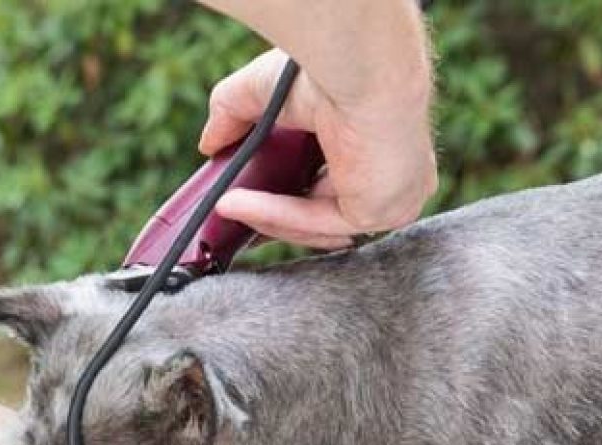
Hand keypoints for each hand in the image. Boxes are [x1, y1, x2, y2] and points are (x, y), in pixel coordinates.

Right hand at [199, 47, 436, 248]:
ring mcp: (392, 198)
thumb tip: (208, 144)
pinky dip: (272, 215)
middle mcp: (393, 176)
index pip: (332, 187)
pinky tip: (234, 204)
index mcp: (379, 146)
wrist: (360, 65)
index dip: (288, 200)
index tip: (250, 202)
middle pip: (324, 213)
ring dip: (265, 219)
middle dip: (275, 219)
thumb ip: (235, 114)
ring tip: (223, 205)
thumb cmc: (330, 64)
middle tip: (234, 213)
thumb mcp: (267, 91)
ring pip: (317, 224)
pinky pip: (316, 222)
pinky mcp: (381, 212)